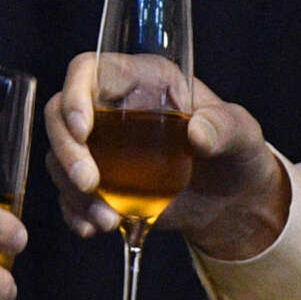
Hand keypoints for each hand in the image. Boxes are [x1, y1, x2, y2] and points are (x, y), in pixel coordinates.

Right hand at [43, 53, 290, 261]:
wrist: (233, 200)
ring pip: (59, 157)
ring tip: (108, 220)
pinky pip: (68, 193)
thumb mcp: (240, 134)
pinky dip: (74, 212)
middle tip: (90, 185)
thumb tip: (198, 131)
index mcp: (144, 80)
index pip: (88, 70)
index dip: (75, 95)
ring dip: (73, 191)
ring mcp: (102, 146)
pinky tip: (94, 228)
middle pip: (60, 115)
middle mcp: (113, 107)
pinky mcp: (100, 182)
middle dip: (67, 151)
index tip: (82, 130)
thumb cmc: (236, 151)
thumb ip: (224, 127)